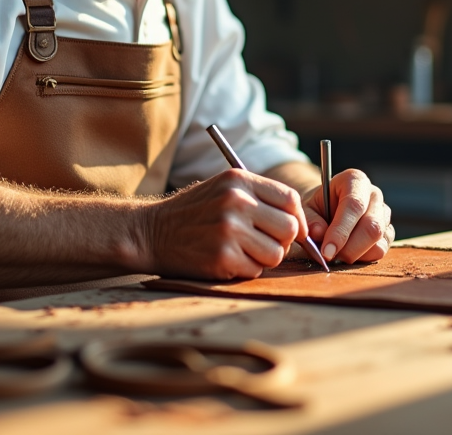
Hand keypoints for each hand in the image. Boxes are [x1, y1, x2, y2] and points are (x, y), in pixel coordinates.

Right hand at [146, 168, 308, 279]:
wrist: (150, 232)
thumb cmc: (192, 213)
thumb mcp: (222, 189)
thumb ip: (258, 199)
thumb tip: (301, 225)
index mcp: (239, 180)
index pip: (290, 199)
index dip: (297, 219)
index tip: (293, 231)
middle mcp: (236, 201)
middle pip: (289, 228)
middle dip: (281, 242)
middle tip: (262, 244)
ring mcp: (229, 229)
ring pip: (276, 253)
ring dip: (263, 259)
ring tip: (241, 252)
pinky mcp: (222, 256)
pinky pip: (255, 270)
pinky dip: (245, 270)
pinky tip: (226, 260)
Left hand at [304, 169, 393, 263]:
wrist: (327, 208)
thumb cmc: (317, 206)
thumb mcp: (306, 208)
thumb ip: (310, 219)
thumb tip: (319, 233)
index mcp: (354, 180)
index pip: (354, 206)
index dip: (341, 231)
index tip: (326, 251)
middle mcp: (374, 194)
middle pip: (372, 226)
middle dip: (350, 248)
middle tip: (330, 257)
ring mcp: (384, 213)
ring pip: (379, 241)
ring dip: (356, 255)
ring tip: (336, 254)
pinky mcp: (388, 231)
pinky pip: (381, 249)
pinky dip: (363, 258)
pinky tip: (348, 253)